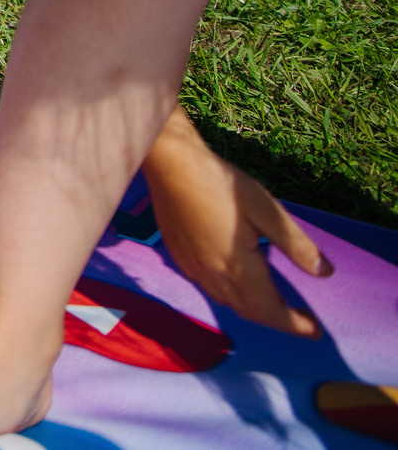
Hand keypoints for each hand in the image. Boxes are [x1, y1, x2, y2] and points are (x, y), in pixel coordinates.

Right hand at [143, 115, 331, 335]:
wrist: (169, 163)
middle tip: (300, 317)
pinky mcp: (179, 255)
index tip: (315, 330)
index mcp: (238, 267)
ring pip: (227, 301)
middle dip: (277, 319)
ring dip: (253, 308)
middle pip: (249, 312)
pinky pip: (210, 287)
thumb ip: (296, 245)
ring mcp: (193, 267)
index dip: (294, 324)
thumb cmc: (221, 183)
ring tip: (273, 300)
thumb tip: (325, 273)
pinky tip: (236, 277)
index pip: (270, 311)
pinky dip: (231, 294)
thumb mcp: (267, 210)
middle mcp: (213, 275)